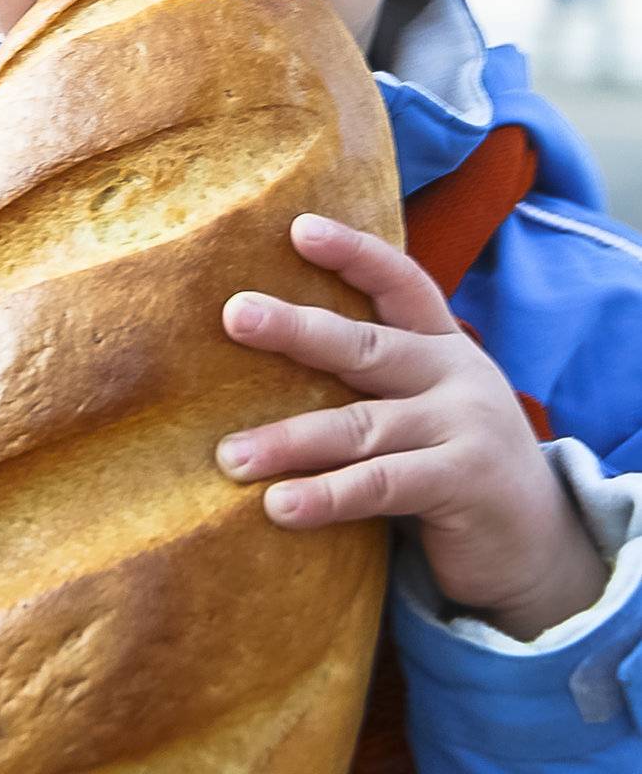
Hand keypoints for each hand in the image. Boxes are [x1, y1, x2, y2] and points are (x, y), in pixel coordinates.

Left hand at [216, 215, 607, 639]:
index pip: (401, 282)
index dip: (354, 253)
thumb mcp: (426, 409)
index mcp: (444, 347)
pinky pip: (381, 484)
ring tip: (231, 456)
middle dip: (296, 327)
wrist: (545, 547)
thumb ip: (373, 382)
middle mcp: (456, 375)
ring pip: (360, 424)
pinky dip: (326, 495)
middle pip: (365, 345)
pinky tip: (278, 505)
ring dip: (289, 440)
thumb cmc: (457, 470)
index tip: (299, 228)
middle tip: (235, 314)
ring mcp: (465, 426)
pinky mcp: (464, 482)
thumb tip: (264, 362)